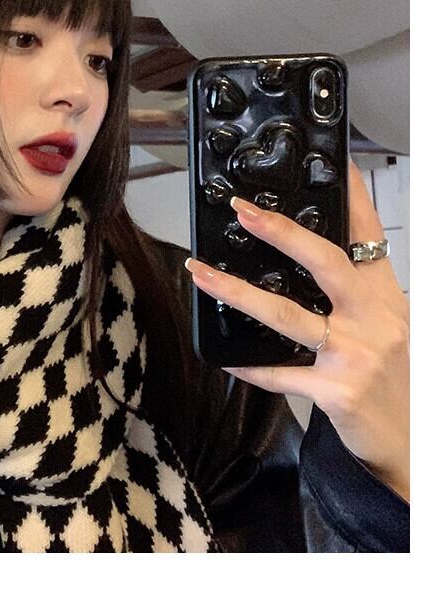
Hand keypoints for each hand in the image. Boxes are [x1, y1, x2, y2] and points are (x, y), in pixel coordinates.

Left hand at [186, 161, 409, 500]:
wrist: (415, 445)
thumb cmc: (399, 383)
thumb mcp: (390, 329)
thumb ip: (356, 299)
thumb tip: (308, 265)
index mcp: (386, 299)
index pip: (368, 236)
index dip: (352, 196)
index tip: (334, 161)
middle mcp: (375, 320)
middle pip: (325, 263)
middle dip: (281, 233)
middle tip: (244, 212)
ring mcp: (356, 354)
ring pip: (287, 314)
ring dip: (237, 291)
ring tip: (202, 272)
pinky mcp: (337, 390)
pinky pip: (280, 373)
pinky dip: (250, 366)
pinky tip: (224, 358)